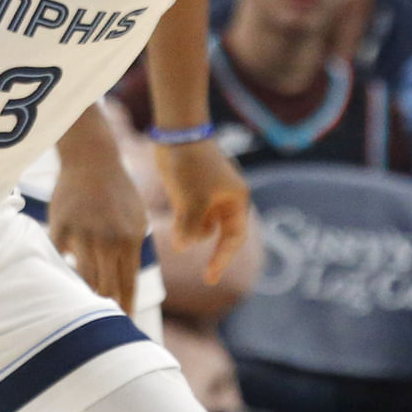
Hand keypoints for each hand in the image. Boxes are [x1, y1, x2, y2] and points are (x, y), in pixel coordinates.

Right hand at [49, 151, 147, 314]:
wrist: (92, 160)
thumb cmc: (118, 194)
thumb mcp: (136, 221)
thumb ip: (131, 252)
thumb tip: (124, 290)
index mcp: (130, 240)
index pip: (127, 285)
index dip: (125, 309)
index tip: (122, 324)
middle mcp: (107, 240)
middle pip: (105, 289)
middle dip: (104, 308)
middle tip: (101, 322)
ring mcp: (82, 234)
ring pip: (82, 280)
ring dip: (82, 295)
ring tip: (81, 308)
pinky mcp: (60, 229)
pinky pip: (59, 261)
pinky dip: (61, 272)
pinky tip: (60, 282)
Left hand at [155, 139, 249, 285]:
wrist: (177, 132)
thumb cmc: (190, 165)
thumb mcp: (191, 200)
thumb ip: (190, 228)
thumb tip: (183, 248)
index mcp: (237, 200)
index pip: (234, 238)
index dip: (223, 260)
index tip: (209, 280)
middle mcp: (227, 199)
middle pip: (219, 234)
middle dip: (205, 243)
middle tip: (202, 269)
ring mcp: (210, 195)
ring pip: (201, 225)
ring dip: (190, 229)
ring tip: (178, 219)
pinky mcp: (193, 190)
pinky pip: (190, 214)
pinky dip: (183, 221)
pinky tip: (174, 218)